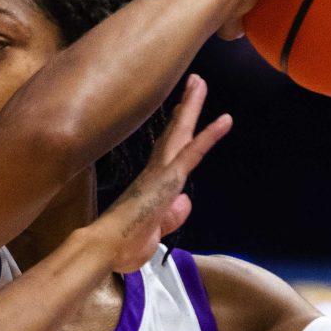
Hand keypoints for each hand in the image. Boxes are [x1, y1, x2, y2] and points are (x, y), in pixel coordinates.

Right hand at [90, 74, 230, 270]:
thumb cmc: (123, 245)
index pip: (168, 152)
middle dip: (186, 108)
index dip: (177, 129)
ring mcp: (162, 173)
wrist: (105, 248)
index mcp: (151, 185)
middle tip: (194, 82)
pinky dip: (210, 135)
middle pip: (175, 134)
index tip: (183, 110)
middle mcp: (155, 172)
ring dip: (192, 107)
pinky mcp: (169, 178)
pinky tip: (225, 119)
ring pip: (183, 134)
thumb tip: (185, 201)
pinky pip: (194, 152)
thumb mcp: (156, 232)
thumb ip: (172, 216)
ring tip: (199, 82)